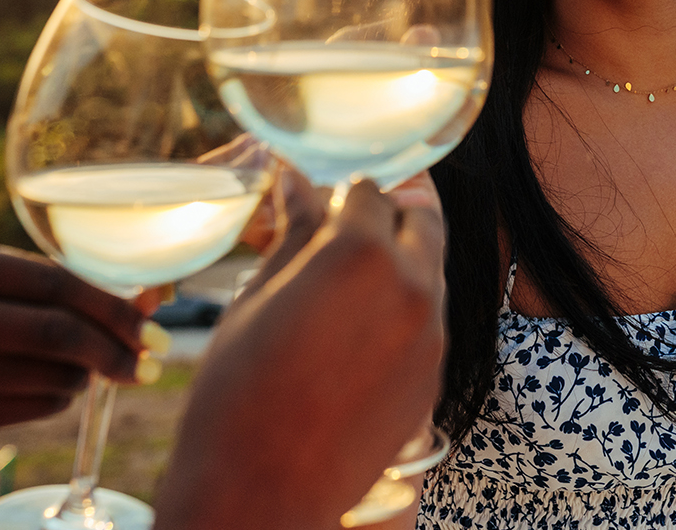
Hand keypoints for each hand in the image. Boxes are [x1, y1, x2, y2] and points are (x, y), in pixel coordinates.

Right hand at [0, 235, 151, 529]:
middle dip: (115, 347)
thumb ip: (37, 280)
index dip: (111, 303)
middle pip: (54, 332)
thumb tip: (147, 294)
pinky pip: (33, 407)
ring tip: (88, 365)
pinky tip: (52, 386)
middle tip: (150, 358)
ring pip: (50, 374)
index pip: (50, 280)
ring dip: (86, 373)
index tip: (152, 321)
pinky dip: (59, 396)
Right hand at [153, 177, 444, 529]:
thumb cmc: (239, 393)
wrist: (264, 492)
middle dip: (389, 216)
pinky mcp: (436, 373)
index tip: (324, 204)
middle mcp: (411, 283)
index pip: (369, 190)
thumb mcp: (256, 299)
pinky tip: (359, 336)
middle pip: (421, 218)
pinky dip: (405, 310)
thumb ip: (294, 235)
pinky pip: (429, 319)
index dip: (342, 194)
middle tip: (350, 233)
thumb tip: (299, 183)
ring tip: (348, 290)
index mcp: (360, 251)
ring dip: (401, 262)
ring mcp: (431, 331)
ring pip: (430, 268)